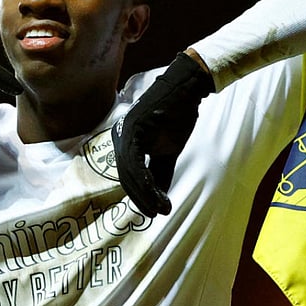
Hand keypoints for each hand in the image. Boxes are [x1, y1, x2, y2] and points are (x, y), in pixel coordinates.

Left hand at [112, 52, 213, 216]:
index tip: (151, 212)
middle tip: (154, 215)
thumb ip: (160, 172)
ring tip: (159, 209)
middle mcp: (120, 137)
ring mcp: (124, 132)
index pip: (127, 176)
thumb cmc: (176, 117)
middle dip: (140, 199)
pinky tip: (157, 193)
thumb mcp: (168, 151)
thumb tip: (159, 197)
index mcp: (125, 143)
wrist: (185, 91)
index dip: (139, 196)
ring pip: (129, 172)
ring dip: (145, 194)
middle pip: (125, 177)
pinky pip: (136, 161)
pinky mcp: (133, 129)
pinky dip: (146, 181)